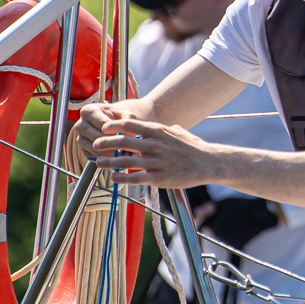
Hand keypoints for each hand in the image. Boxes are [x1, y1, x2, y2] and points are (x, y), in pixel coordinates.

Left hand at [81, 116, 223, 188]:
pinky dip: (123, 178)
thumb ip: (165, 129)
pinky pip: (137, 177)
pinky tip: (114, 178)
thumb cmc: (194, 147)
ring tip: (98, 163)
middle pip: (123, 141)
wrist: (209, 162)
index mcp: (158, 131)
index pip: (130, 124)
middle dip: (106, 143)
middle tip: (95, 144)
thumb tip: (157, 126)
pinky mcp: (160, 178)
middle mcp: (155, 144)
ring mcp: (157, 161)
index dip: (114, 125)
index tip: (103, 128)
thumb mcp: (179, 131)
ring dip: (109, 162)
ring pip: (126, 161)